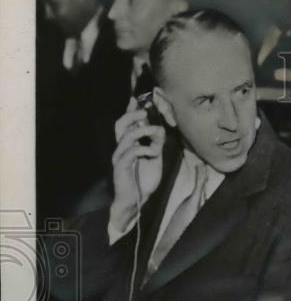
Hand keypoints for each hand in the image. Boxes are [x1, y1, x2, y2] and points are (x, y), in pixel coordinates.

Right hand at [109, 106, 165, 234]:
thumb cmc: (144, 180)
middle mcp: (121, 148)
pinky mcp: (121, 166)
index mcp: (128, 145)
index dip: (130, 111)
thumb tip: (159, 128)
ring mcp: (120, 156)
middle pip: (120, 125)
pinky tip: (153, 151)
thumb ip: (156, 144)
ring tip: (155, 131)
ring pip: (127, 136)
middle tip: (144, 113)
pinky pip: (131, 152)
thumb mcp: (155, 158)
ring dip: (142, 131)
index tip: (136, 100)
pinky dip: (143, 149)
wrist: (137, 200)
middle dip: (132, 116)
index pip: (127, 124)